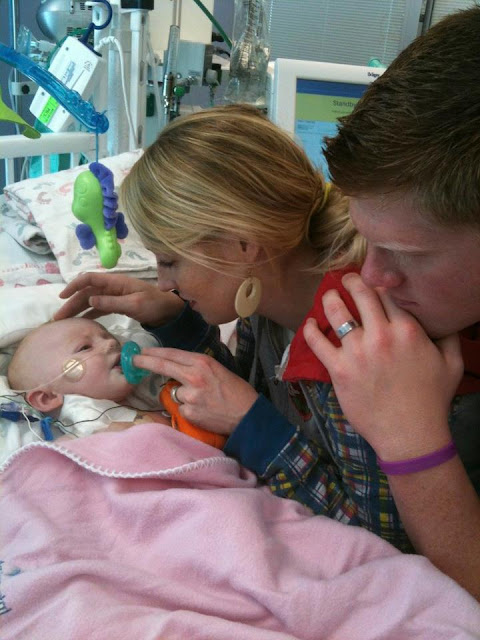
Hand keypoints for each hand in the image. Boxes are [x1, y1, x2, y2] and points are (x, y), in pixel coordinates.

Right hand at [53, 272, 183, 324]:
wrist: (170, 311)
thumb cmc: (155, 304)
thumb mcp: (135, 304)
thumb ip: (113, 302)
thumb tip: (90, 299)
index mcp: (116, 282)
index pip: (89, 278)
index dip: (73, 285)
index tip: (62, 297)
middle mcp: (112, 286)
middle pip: (86, 291)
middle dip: (71, 302)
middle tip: (58, 318)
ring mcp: (114, 295)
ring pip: (90, 300)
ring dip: (77, 309)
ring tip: (64, 321)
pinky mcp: (118, 304)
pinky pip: (99, 307)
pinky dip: (89, 313)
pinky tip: (81, 322)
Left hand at [133, 347, 258, 433]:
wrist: (248, 415)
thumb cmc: (237, 391)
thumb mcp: (219, 370)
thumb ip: (197, 368)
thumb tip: (178, 369)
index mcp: (202, 362)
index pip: (172, 354)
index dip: (154, 352)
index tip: (142, 351)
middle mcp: (194, 376)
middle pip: (163, 366)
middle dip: (145, 362)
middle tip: (133, 360)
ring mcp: (190, 395)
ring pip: (174, 391)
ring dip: (182, 395)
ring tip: (203, 400)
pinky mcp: (189, 412)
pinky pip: (181, 408)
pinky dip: (189, 410)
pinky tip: (204, 411)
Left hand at [303, 273, 462, 459]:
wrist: (410, 434)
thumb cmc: (432, 401)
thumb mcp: (451, 364)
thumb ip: (448, 336)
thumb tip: (444, 318)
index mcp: (407, 330)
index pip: (387, 295)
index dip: (379, 286)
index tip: (373, 285)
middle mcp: (380, 335)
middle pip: (361, 294)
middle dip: (352, 281)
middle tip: (347, 279)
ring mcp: (357, 352)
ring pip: (337, 312)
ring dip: (330, 299)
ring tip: (328, 296)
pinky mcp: (339, 369)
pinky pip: (317, 343)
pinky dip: (310, 330)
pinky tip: (310, 323)